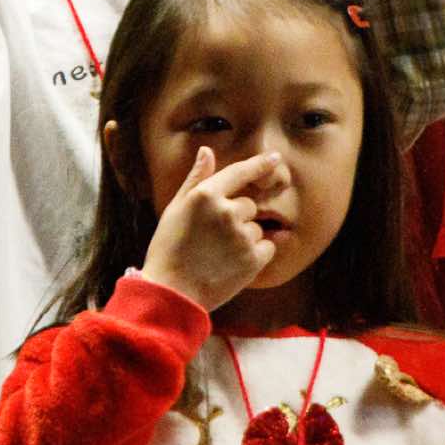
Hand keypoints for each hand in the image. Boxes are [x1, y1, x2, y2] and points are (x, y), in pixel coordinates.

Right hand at [140, 148, 285, 313]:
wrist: (172, 293)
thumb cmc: (169, 248)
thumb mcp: (176, 208)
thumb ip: (196, 178)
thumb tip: (207, 150)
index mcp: (205, 195)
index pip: (239, 172)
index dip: (259, 164)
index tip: (275, 158)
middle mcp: (226, 211)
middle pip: (248, 205)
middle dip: (237, 217)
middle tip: (213, 238)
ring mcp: (241, 235)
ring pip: (256, 228)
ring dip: (245, 238)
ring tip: (219, 254)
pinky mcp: (253, 259)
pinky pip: (267, 247)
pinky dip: (256, 254)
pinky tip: (233, 264)